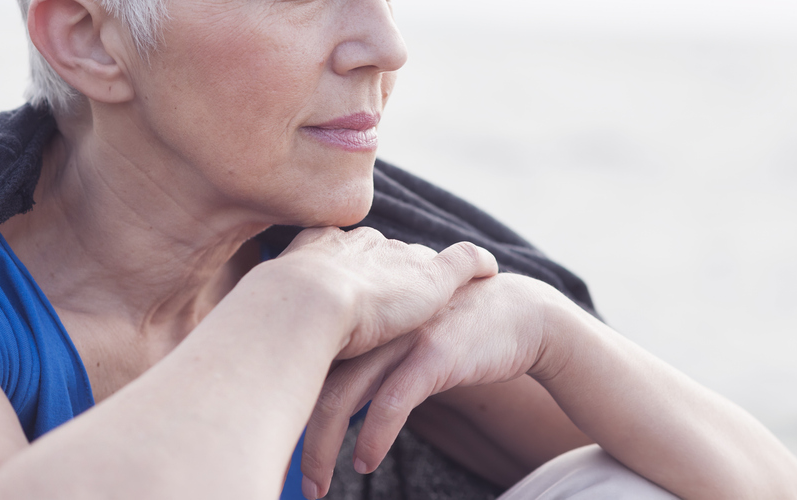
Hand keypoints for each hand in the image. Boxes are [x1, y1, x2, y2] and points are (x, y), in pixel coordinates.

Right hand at [273, 226, 498, 358]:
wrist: (304, 307)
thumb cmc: (279, 318)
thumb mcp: (274, 312)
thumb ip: (285, 318)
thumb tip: (275, 338)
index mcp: (324, 247)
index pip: (350, 253)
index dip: (358, 270)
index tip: (361, 286)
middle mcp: (364, 244)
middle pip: (387, 253)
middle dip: (393, 270)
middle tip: (397, 294)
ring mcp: (400, 258)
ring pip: (420, 260)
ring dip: (428, 278)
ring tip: (439, 292)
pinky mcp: (433, 278)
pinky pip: (463, 261)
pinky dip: (476, 264)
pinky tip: (488, 271)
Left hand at [298, 273, 563, 497]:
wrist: (522, 314)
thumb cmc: (456, 330)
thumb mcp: (403, 334)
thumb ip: (367, 356)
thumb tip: (329, 399)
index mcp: (360, 314)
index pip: (304, 358)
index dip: (285, 399)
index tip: (274, 440)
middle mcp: (373, 320)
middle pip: (315, 380)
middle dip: (298, 435)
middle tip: (294, 480)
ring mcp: (402, 334)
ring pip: (344, 395)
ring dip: (323, 447)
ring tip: (317, 486)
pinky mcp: (433, 354)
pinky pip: (391, 401)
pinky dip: (373, 437)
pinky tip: (365, 463)